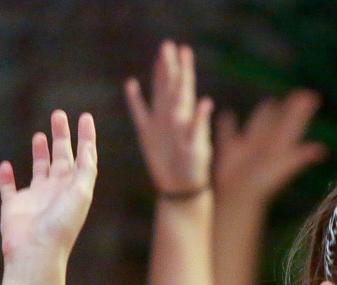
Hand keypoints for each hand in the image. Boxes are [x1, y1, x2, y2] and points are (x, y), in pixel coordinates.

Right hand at [0, 111, 97, 270]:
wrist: (36, 251)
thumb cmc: (61, 225)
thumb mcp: (80, 194)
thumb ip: (85, 170)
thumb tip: (89, 147)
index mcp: (74, 189)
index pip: (83, 158)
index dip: (85, 137)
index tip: (85, 116)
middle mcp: (56, 192)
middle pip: (61, 158)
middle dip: (61, 137)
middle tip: (58, 115)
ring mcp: (35, 199)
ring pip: (39, 170)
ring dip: (40, 153)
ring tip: (40, 135)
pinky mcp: (13, 206)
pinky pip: (9, 188)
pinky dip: (6, 177)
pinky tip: (6, 165)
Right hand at [125, 41, 213, 194]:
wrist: (181, 186)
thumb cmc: (194, 167)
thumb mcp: (198, 146)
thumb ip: (199, 124)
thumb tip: (206, 101)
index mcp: (186, 116)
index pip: (185, 87)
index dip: (184, 68)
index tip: (183, 50)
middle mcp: (173, 115)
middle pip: (171, 85)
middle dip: (170, 65)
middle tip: (168, 45)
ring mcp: (160, 123)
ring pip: (158, 93)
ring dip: (158, 75)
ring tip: (160, 58)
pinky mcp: (147, 133)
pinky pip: (139, 112)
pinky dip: (135, 99)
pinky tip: (131, 84)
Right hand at [214, 90, 326, 202]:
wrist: (238, 195)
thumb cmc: (263, 181)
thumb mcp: (284, 166)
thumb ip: (301, 156)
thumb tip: (322, 150)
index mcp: (280, 146)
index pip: (294, 124)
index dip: (302, 112)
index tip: (313, 96)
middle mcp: (266, 145)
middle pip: (280, 123)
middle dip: (287, 110)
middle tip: (297, 95)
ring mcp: (248, 147)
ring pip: (258, 125)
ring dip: (264, 115)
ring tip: (270, 102)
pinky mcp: (230, 151)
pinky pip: (228, 133)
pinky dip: (227, 124)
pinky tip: (226, 115)